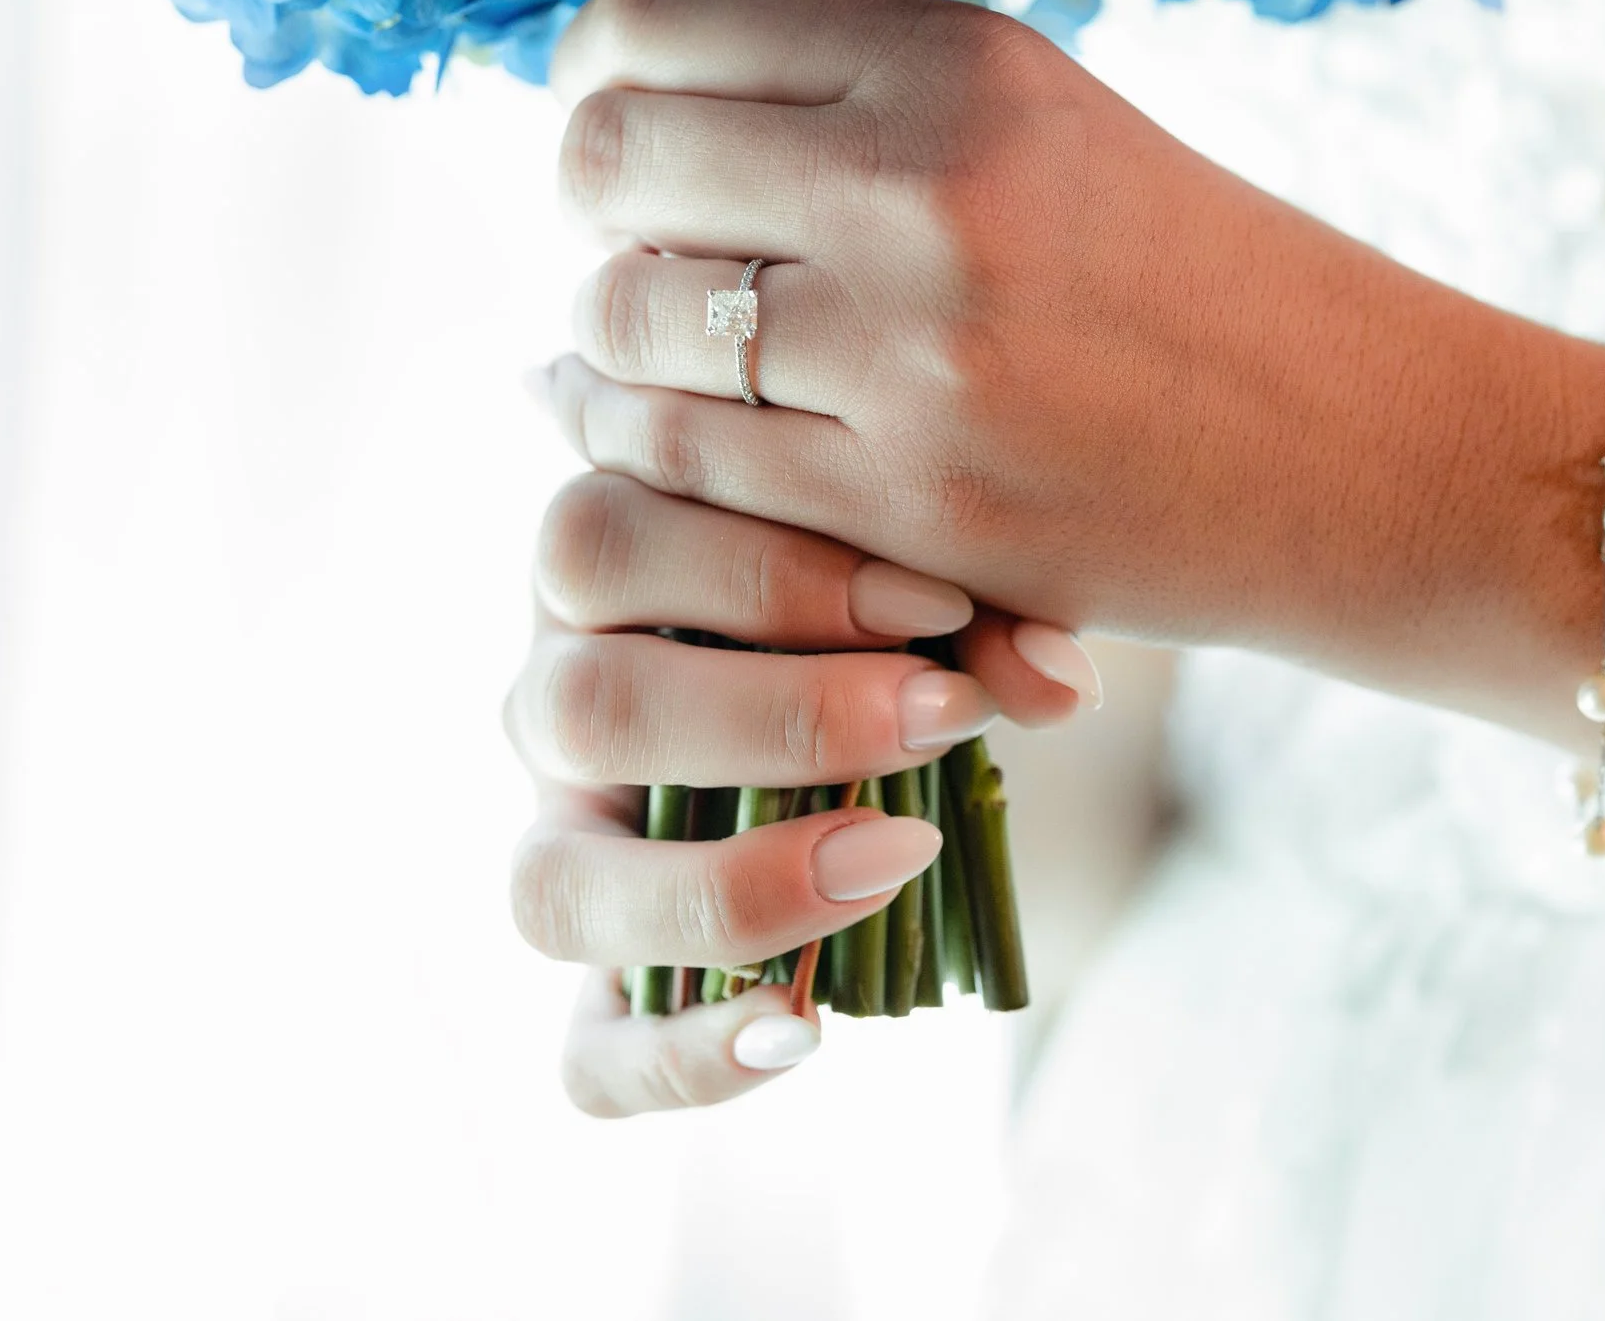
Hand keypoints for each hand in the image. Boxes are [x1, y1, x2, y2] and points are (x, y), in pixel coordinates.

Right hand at [506, 471, 1095, 1114]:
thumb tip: (1056, 686)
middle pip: (577, 706)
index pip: (601, 544)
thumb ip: (979, 612)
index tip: (937, 608)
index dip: (765, 577)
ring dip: (728, 888)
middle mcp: (548, 701)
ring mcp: (560, 848)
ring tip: (890, 861)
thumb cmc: (890, 611)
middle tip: (938, 717)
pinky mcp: (621, 986)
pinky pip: (590, 1059)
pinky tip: (807, 1031)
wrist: (888, 715)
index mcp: (594, 571)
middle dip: (775, 719)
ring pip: (551, 890)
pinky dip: (687, 1058)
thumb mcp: (921, 588)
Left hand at [537, 0, 1570, 652]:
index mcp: (956, 59)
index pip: (654, 17)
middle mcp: (924, 183)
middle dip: (599, 216)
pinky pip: (686, 462)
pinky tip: (697, 445)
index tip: (623, 131)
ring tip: (676, 363)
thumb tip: (643, 72)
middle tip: (647, 255)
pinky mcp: (914, 506)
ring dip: (623, 349)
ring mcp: (915, 352)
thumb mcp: (1041, 118)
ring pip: (625, 325)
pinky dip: (662, 452)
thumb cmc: (1187, 275)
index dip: (597, 79)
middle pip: (608, 163)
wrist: (1364, 448)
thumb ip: (860, 77)